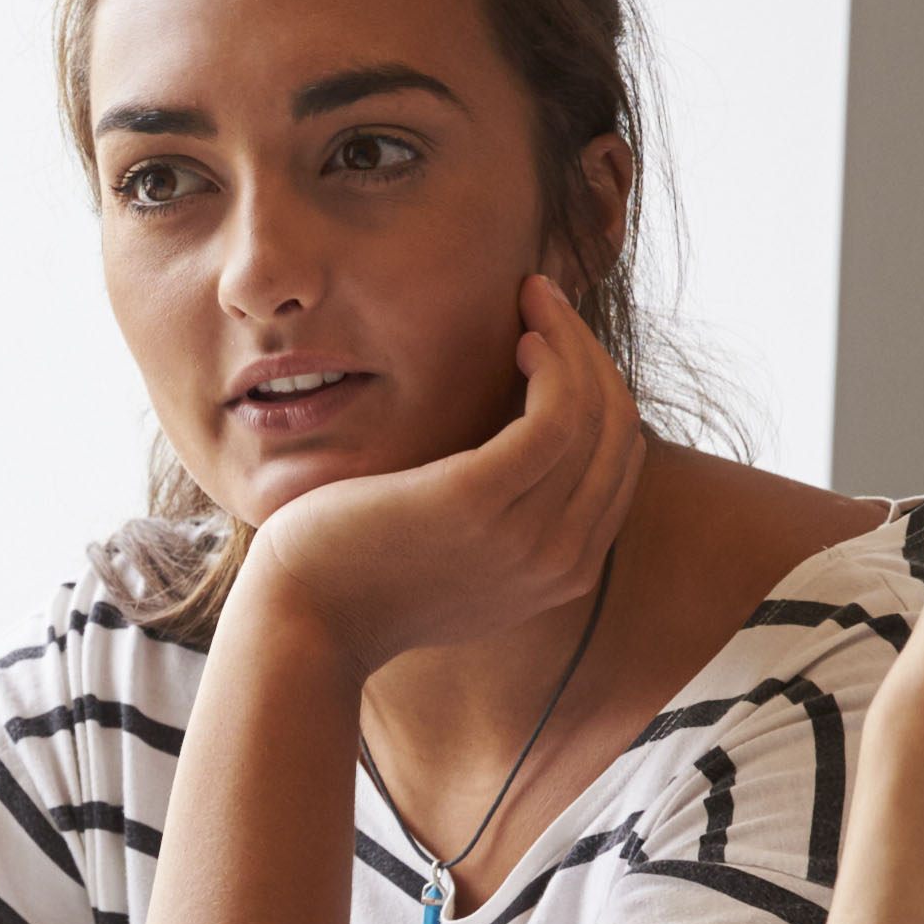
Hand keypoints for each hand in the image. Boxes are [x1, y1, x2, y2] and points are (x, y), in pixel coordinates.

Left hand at [231, 271, 648, 679]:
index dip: (599, 389)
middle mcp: (563, 562)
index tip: (557, 342)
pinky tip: (520, 335)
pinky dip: (552, 360)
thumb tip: (529, 444)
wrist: (304, 622)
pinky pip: (555, 414)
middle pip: (617, 431)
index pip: (619, 461)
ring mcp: (527, 538)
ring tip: (532, 300)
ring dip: (572, 339)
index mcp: (567, 574)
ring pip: (593, 413)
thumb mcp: (462, 556)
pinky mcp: (480, 501)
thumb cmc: (367, 575)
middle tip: (546, 301)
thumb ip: (512, 519)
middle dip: (591, 352)